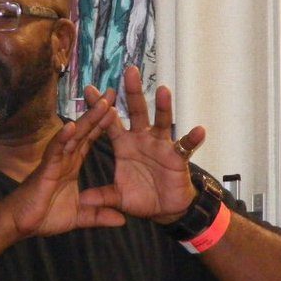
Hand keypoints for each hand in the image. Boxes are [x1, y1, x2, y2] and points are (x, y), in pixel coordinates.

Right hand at [5, 91, 124, 237]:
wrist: (20, 224)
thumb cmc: (45, 216)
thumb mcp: (80, 217)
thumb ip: (99, 215)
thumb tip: (122, 221)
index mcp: (72, 164)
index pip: (90, 139)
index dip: (103, 124)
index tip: (117, 107)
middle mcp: (65, 157)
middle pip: (85, 130)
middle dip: (98, 111)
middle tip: (112, 92)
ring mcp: (55, 160)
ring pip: (73, 135)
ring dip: (87, 119)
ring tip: (101, 103)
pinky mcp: (45, 168)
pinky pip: (55, 150)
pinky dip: (62, 138)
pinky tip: (71, 126)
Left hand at [80, 66, 204, 223]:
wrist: (164, 209)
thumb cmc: (140, 197)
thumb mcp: (117, 197)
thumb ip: (101, 196)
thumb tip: (82, 200)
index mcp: (124, 145)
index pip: (110, 121)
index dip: (100, 107)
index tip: (90, 89)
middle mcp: (142, 139)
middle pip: (136, 111)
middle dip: (133, 92)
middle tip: (129, 71)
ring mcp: (160, 145)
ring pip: (161, 122)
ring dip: (163, 107)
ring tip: (163, 90)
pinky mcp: (177, 157)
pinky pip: (185, 146)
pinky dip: (192, 139)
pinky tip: (198, 131)